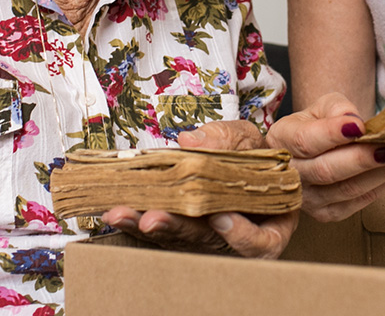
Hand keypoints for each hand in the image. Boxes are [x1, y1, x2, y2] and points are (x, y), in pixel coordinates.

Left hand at [100, 120, 295, 258]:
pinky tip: (116, 211)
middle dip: (176, 229)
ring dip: (145, 227)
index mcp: (268, 226)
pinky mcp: (179, 235)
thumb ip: (227, 140)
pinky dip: (136, 221)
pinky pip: (158, 233)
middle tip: (151, 220)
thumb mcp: (249, 140)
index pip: (260, 244)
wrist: (244, 166)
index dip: (242, 235)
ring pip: (176, 242)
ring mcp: (204, 242)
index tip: (221, 218)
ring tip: (120, 213)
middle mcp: (235, 242)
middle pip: (207, 244)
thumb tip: (191, 142)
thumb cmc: (254, 157)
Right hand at [266, 92, 384, 221]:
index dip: (331, 135)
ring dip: (384, 172)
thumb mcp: (322, 106)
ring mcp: (309, 199)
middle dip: (364, 159)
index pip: (305, 141)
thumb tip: (354, 123)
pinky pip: (359, 201)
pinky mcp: (328, 214)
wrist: (312, 150)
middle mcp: (291, 174)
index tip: (360, 126)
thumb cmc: (317, 124)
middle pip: (327, 171)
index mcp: (282, 140)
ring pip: (348, 189)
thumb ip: (337, 109)